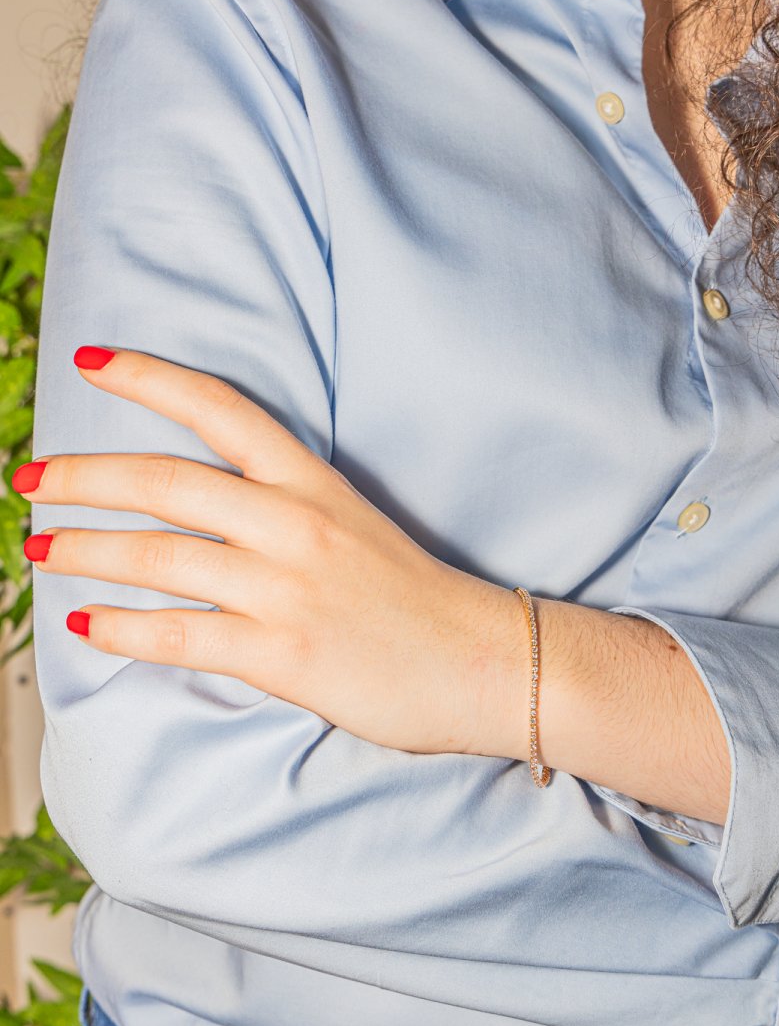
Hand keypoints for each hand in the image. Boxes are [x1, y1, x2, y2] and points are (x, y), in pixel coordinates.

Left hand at [15, 346, 529, 759]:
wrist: (485, 662)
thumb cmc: (419, 598)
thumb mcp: (357, 527)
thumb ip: (285, 512)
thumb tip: (206, 521)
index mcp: (314, 483)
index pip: (221, 408)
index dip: (150, 378)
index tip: (92, 362)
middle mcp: (294, 524)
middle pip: (165, 482)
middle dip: (83, 476)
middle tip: (29, 479)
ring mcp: (286, 589)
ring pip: (159, 557)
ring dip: (86, 550)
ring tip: (40, 548)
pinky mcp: (281, 654)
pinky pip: (179, 636)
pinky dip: (123, 630)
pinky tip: (87, 626)